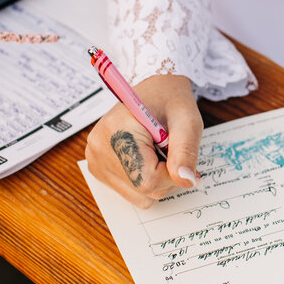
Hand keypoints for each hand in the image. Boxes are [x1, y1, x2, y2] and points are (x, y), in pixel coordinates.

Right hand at [85, 74, 202, 208]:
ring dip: (156, 179)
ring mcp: (95, 158)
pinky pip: (128, 190)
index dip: (172, 175)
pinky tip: (147, 156)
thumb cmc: (171, 100)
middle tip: (170, 149)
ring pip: (136, 195)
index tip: (180, 156)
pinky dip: (144, 179)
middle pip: (141, 190)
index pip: (147, 180)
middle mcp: (98, 147)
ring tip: (157, 151)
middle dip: (165, 177)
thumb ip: (186, 152)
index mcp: (117, 131)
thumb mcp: (187, 121)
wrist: (155, 88)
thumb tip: (186, 182)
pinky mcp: (97, 166)